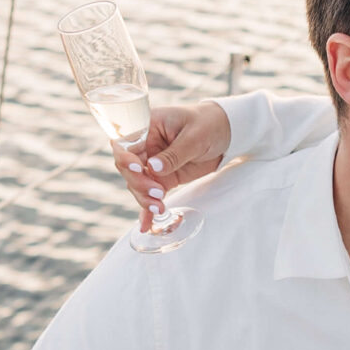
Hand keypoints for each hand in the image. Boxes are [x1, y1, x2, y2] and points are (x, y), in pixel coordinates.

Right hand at [115, 100, 230, 230]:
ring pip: (137, 185)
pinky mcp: (162, 179)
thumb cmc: (208, 124)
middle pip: (128, 169)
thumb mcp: (195, 136)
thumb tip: (153, 168)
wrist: (225, 134)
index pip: (124, 143)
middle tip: (158, 193)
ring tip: (160, 207)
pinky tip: (146, 225)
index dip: (125, 157)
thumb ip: (174, 153)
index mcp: (147, 127)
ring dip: (144, 199)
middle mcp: (145, 147)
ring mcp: (152, 165)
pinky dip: (148, 210)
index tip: (139, 168)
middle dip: (139, 184)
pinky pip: (150, 195)